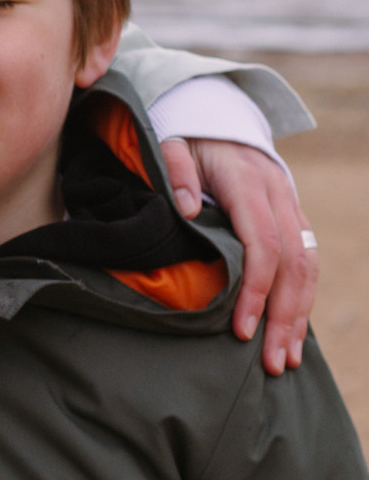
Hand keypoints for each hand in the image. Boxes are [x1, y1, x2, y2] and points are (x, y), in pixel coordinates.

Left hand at [161, 138, 317, 375]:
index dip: (256, 290)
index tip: (243, 328)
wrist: (216, 116)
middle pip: (293, 264)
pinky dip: (302, 298)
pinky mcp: (294, 217)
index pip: (264, 245)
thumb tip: (188, 208)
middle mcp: (278, 196)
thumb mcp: (173, 143)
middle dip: (284, 317)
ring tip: (286, 358)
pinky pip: (308, 261)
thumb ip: (176, 170)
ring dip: (299, 315)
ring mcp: (291, 206)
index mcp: (249, 182)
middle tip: (272, 363)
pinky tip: (292, 330)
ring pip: (308, 267)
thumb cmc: (189, 138)